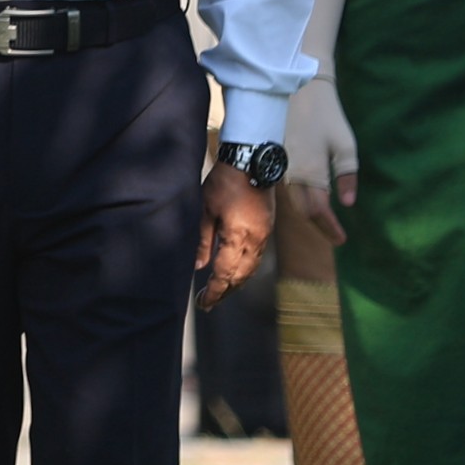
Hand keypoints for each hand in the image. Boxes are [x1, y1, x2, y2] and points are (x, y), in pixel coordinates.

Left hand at [196, 160, 271, 311]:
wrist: (252, 161)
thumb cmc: (224, 182)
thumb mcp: (205, 210)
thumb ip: (202, 241)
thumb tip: (198, 267)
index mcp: (238, 238)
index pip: (226, 274)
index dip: (214, 291)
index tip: (204, 303)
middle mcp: (256, 241)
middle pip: (241, 276)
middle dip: (225, 292)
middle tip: (209, 302)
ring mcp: (264, 235)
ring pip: (251, 269)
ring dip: (236, 283)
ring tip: (221, 291)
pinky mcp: (267, 229)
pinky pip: (257, 258)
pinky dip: (246, 270)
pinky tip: (236, 272)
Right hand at [284, 76, 356, 243]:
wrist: (295, 90)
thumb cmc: (326, 116)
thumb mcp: (346, 145)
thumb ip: (348, 175)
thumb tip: (348, 204)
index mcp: (312, 173)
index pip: (319, 212)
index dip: (330, 229)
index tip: (342, 240)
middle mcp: (293, 176)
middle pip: (303, 211)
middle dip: (319, 226)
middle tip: (334, 234)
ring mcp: (281, 168)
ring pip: (293, 201)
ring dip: (308, 214)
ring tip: (324, 220)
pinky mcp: (276, 160)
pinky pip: (287, 188)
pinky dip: (299, 199)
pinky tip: (309, 198)